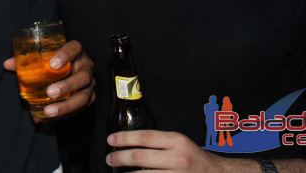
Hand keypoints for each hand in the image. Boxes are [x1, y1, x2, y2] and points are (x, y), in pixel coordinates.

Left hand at [3, 39, 95, 120]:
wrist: (67, 70)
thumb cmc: (52, 61)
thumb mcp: (41, 58)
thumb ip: (25, 60)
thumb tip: (7, 64)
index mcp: (76, 51)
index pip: (75, 48)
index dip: (66, 55)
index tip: (52, 64)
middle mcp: (86, 66)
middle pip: (83, 76)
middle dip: (67, 85)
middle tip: (50, 92)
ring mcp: (90, 83)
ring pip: (84, 95)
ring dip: (67, 105)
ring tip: (48, 111)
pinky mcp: (89, 97)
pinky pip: (82, 108)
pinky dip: (66, 113)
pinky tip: (50, 117)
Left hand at [106, 130, 234, 171]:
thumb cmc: (196, 158)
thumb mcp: (181, 143)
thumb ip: (160, 142)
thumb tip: (131, 144)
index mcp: (177, 141)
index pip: (145, 137)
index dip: (124, 138)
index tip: (110, 140)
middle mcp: (177, 158)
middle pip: (140, 156)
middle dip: (120, 158)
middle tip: (109, 158)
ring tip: (116, 171)